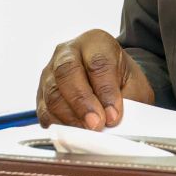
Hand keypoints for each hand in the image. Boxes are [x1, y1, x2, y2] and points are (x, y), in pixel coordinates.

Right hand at [35, 29, 154, 129]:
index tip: (113, 115)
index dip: (105, 91)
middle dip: (82, 102)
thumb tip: (114, 119)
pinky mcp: (41, 94)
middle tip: (96, 124)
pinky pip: (44, 111)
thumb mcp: (135, 84)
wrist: (109, 80)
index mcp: (96, 42)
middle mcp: (68, 52)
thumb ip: (129, 98)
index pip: (97, 63)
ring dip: (70, 117)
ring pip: (52, 93)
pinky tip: (74, 133)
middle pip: (67, 72)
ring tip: (87, 132)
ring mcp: (50, 72)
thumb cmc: (121, 79)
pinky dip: (58, 125)